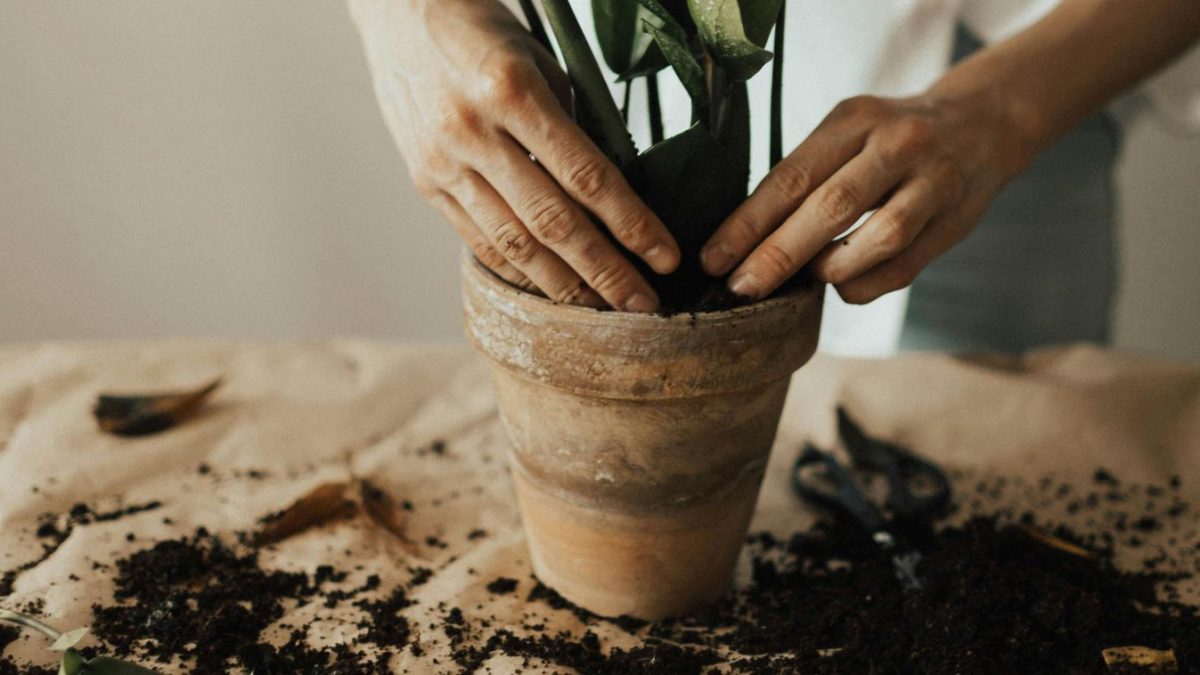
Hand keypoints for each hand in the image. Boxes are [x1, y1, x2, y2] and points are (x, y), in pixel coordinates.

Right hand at [349, 0, 678, 311]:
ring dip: (563, 285)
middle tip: (643, 305)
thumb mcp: (539, 62)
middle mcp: (474, 131)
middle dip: (605, 271)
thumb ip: (570, 127)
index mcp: (514, 90)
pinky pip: (479, 239)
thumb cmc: (484, 32)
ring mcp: (443, 162)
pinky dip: (519, 270)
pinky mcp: (425, 181)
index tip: (665, 257)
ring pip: (514, 243)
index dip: (632, 224)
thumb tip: (611, 195)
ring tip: (601, 310)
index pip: (587, 176)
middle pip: (553, 222)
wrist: (397, 13)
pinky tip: (550, 288)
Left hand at [700, 91, 1030, 303]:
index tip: (713, 258)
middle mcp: (896, 144)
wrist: (982, 124)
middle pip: (831, 206)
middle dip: (778, 254)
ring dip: (830, 268)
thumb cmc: (889, 138)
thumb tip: (744, 239)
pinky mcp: (954, 221)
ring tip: (805, 280)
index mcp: (854, 119)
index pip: (791, 176)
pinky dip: (864, 283)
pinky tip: (842, 284)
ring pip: (877, 238)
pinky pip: (903, 266)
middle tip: (740, 287)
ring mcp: (931, 182)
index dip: (748, 223)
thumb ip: (808, 176)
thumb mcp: (848, 132)